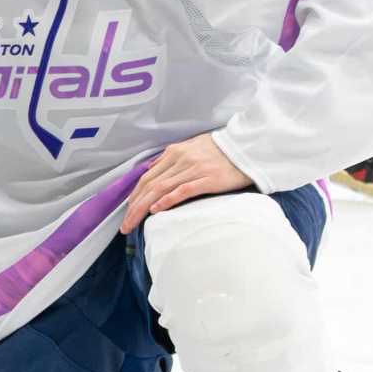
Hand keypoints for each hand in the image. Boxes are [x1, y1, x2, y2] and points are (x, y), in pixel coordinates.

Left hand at [120, 133, 250, 233]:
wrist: (247, 148)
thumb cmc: (220, 150)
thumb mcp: (192, 147)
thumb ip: (172, 158)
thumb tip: (153, 169)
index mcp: (174, 152)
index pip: (147, 176)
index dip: (135, 195)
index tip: (127, 211)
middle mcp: (180, 159)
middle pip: (150, 185)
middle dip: (134, 206)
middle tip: (125, 225)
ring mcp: (193, 169)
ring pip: (161, 189)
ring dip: (143, 208)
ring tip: (133, 223)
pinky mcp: (208, 179)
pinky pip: (183, 190)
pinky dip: (167, 200)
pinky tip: (156, 211)